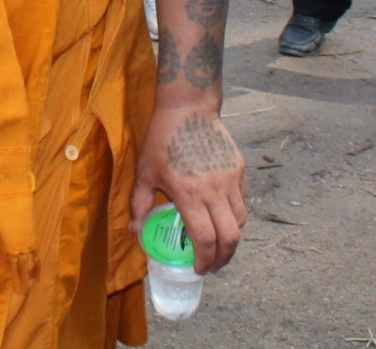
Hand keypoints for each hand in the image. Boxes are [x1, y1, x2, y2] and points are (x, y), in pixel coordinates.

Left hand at [132, 104, 247, 274]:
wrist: (188, 107)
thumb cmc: (162, 138)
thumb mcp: (144, 171)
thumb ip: (138, 202)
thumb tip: (133, 229)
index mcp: (189, 194)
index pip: (204, 239)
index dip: (204, 260)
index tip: (198, 268)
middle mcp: (214, 191)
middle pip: (229, 238)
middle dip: (224, 259)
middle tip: (213, 265)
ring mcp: (230, 180)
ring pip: (240, 221)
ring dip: (231, 238)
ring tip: (219, 243)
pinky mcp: (239, 169)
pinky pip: (242, 200)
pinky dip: (235, 214)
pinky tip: (223, 215)